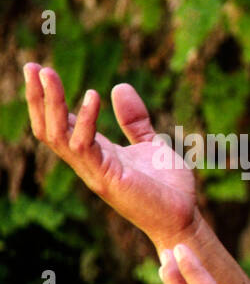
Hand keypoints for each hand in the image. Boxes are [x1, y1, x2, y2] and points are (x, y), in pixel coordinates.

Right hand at [23, 64, 197, 243]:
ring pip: (57, 135)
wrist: (184, 218)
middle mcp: (88, 162)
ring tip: (48, 73)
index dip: (47, 98)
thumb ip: (134, 119)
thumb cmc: (168, 187)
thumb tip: (119, 86)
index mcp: (96, 153)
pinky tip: (92, 96)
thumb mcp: (151, 144)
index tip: (39, 69)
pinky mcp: (107, 178)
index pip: (60, 124)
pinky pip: (85, 146)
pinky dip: (86, 120)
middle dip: (38, 97)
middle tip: (31, 65)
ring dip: (50, 104)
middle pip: (48, 128)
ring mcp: (94, 171)